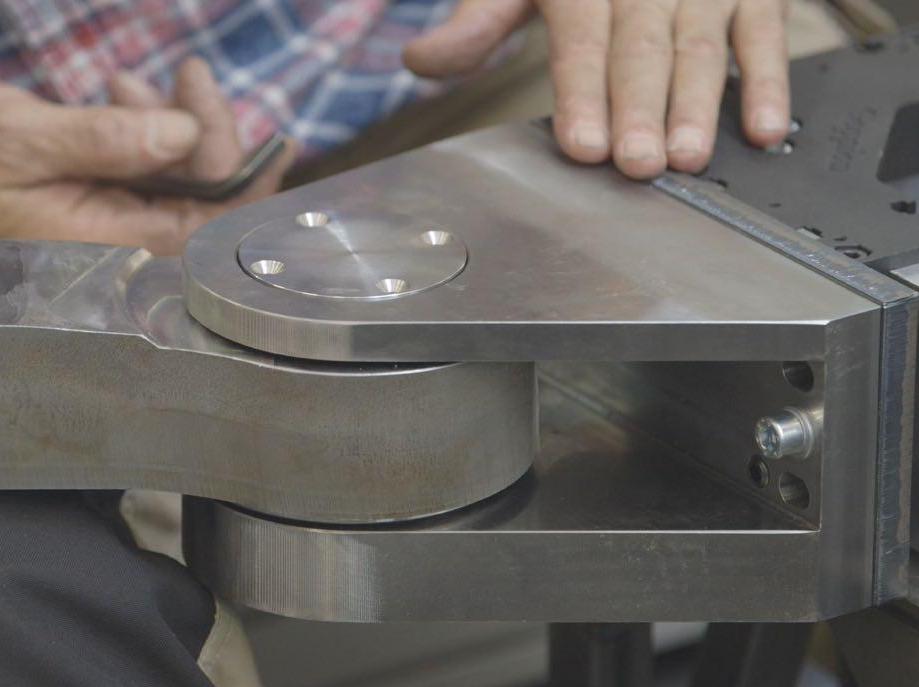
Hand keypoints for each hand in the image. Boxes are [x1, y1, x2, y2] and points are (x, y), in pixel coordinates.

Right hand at [0, 57, 294, 254]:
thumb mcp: (21, 139)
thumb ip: (105, 142)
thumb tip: (182, 135)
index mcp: (99, 246)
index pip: (202, 223)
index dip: (244, 179)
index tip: (275, 137)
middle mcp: (113, 246)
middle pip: (201, 201)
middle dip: (204, 133)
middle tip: (185, 76)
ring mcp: (108, 225)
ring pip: (178, 181)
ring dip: (172, 125)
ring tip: (127, 86)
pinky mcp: (100, 202)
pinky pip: (150, 172)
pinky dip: (149, 130)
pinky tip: (121, 99)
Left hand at [404, 0, 790, 178]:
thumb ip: (478, 21)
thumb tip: (422, 61)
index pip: (580, 37)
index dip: (582, 92)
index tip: (583, 143)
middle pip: (640, 46)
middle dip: (639, 108)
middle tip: (638, 163)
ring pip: (700, 43)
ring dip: (699, 104)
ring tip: (691, 156)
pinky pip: (763, 31)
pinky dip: (768, 80)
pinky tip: (763, 127)